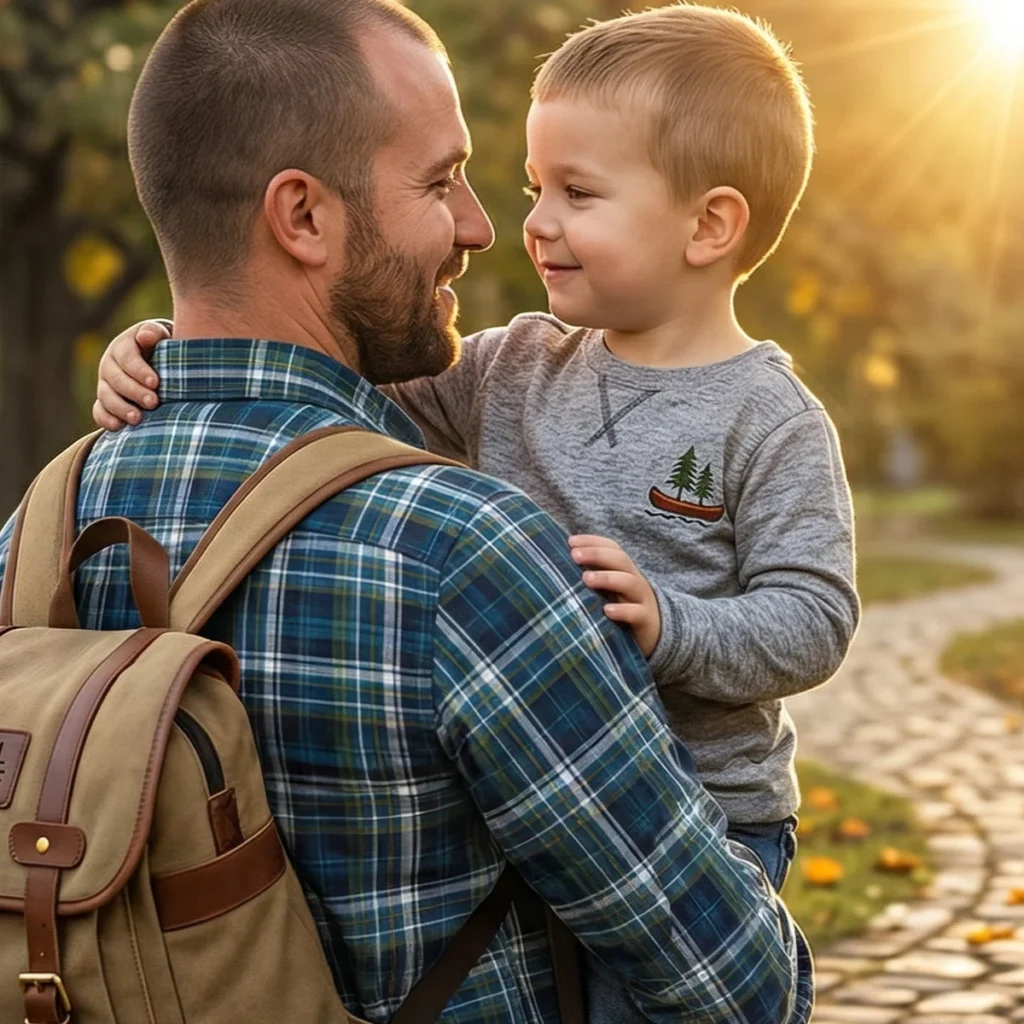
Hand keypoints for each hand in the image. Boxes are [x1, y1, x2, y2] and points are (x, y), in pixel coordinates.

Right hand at [92, 320, 168, 429]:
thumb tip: (145, 336)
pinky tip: (118, 426)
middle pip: (116, 379)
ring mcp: (105, 384)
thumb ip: (154, 333)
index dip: (140, 370)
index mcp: (122, 346)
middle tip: (153, 402)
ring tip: (138, 418)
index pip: (127, 357)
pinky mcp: (105, 401)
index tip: (155, 383)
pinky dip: (105, 419)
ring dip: (120, 408)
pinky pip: (99, 410)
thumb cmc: (161, 347)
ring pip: (106, 396)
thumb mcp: (159, 335)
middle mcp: (109, 365)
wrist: (155, 359)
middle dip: (134, 392)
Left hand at [569, 535, 660, 657]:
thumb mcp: (607, 590)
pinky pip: (636, 613)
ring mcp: (641, 599)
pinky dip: (622, 610)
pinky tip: (606, 610)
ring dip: (607, 578)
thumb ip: (590, 576)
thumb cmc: (620, 608)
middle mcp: (634, 580)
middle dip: (597, 555)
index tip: (570, 541)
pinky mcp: (645, 620)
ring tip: (586, 578)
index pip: (612, 548)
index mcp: (624, 570)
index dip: (593, 541)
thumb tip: (558, 562)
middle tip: (574, 555)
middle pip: (621, 560)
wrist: (652, 635)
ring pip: (630, 582)